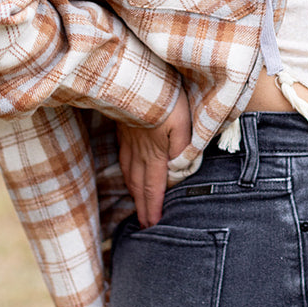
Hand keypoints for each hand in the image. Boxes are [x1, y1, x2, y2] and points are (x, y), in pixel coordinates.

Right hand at [117, 90, 192, 227]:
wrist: (137, 80)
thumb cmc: (166, 100)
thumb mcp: (182, 124)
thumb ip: (182, 149)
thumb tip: (178, 172)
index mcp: (156, 154)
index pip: (154, 188)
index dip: (154, 208)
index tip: (153, 226)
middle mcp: (139, 153)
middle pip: (140, 186)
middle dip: (143, 208)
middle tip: (144, 226)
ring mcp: (129, 143)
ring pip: (130, 174)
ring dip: (134, 194)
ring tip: (138, 206)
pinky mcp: (124, 132)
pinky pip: (124, 160)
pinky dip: (127, 174)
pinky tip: (128, 175)